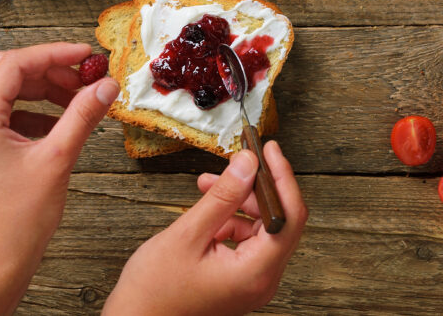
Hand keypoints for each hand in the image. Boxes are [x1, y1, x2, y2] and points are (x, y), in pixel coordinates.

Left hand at [0, 43, 116, 312]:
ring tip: (78, 99)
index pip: (14, 64)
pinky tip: (62, 123)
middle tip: (84, 75)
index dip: (53, 54)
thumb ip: (82, 116)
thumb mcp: (58, 160)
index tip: (86, 55)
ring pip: (8, 91)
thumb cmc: (17, 221)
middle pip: (7, 71)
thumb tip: (105, 85)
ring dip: (43, 89)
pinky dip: (36, 110)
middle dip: (48, 68)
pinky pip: (7, 114)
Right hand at [104, 141, 306, 315]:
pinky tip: (207, 210)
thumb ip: (222, 197)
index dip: (282, 177)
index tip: (269, 149)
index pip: (288, 216)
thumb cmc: (154, 292)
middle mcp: (262, 280)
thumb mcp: (188, 234)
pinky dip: (230, 219)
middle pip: (278, 221)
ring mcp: (252, 282)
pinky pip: (246, 241)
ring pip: (260, 228)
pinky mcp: (239, 280)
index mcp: (256, 272)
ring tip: (210, 185)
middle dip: (255, 187)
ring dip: (239, 202)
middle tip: (238, 161)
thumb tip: (248, 164)